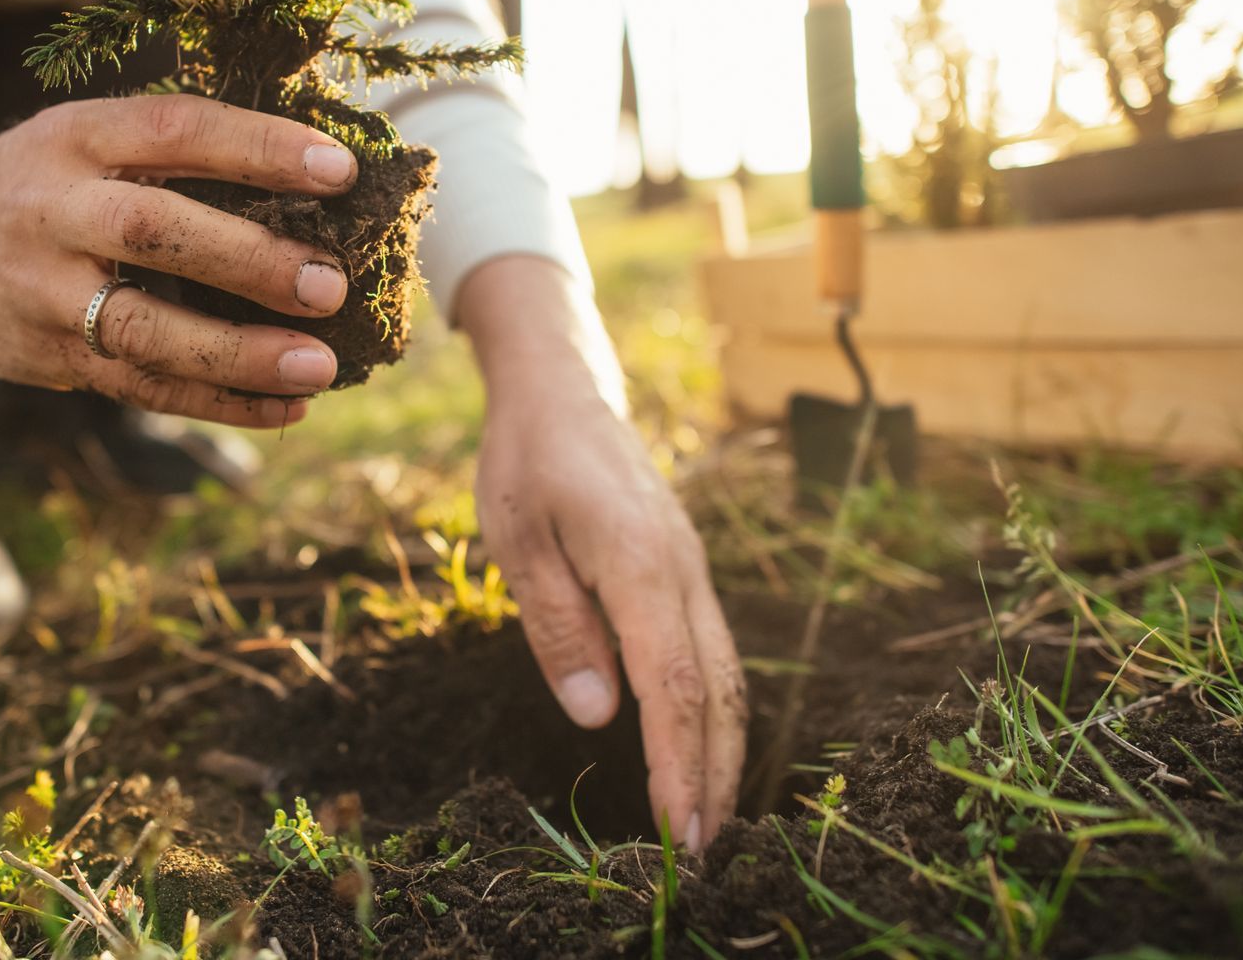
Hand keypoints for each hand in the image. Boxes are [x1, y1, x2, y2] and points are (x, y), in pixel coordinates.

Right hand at [0, 94, 360, 427]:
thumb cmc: (48, 178)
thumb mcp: (90, 134)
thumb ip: (177, 148)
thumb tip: (321, 173)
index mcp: (77, 137)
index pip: (172, 129)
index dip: (256, 146)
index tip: (338, 170)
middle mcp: (52, 211)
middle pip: (150, 232)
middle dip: (246, 261)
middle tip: (328, 285)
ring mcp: (41, 291)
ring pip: (142, 331)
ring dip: (237, 355)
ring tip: (319, 367)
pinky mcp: (44, 357)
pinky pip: (138, 388)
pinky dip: (217, 402)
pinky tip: (286, 406)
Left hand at [458, 256, 746, 849]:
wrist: (563, 388)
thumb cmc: (527, 459)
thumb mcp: (517, 538)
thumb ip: (557, 626)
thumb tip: (599, 715)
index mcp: (641, 564)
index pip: (673, 686)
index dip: (679, 765)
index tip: (679, 831)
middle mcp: (684, 571)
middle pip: (717, 691)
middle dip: (714, 775)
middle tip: (702, 853)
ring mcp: (692, 570)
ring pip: (725, 674)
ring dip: (721, 749)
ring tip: (708, 817)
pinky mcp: (685, 570)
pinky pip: (713, 650)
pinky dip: (712, 708)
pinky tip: (699, 745)